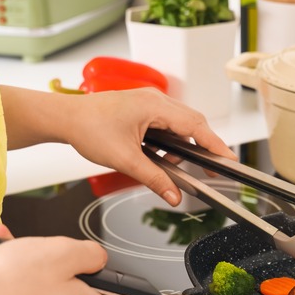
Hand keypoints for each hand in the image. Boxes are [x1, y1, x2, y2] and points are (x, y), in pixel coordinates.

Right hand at [0, 224, 131, 294]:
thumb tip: (98, 259)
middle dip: (69, 273)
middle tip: (55, 256)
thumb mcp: (63, 251)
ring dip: (36, 268)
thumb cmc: (12, 284)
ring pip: (47, 294)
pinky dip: (14, 276)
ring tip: (17, 249)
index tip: (126, 294)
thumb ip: (91, 254)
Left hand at [61, 88, 237, 205]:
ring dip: (181, 145)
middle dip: (203, 147)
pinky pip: (168, 122)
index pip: (196, 126)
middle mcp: (156, 99)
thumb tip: (174, 195)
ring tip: (169, 165)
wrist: (65, 118)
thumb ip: (154, 178)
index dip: (216, 144)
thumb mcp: (125, 159)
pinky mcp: (144, 107)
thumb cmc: (88, 129)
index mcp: (155, 106)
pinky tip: (158, 154)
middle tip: (211, 168)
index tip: (229, 159)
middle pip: (194, 123)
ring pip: (181, 123)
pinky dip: (170, 140)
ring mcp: (150, 101)